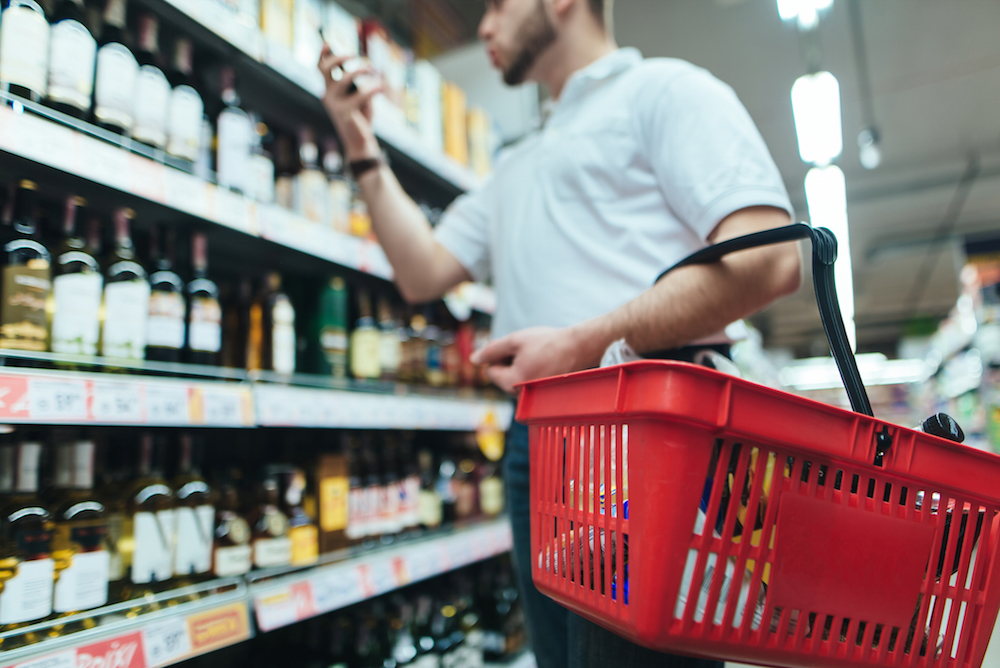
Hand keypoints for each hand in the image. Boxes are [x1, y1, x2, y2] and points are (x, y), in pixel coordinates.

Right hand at [317, 44, 384, 159]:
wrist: (360, 143)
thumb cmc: (360, 117)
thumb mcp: (358, 96)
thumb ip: (356, 83)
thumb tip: (362, 67)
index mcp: (330, 90)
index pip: (321, 69)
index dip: (323, 54)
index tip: (329, 42)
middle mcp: (328, 96)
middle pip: (326, 70)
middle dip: (339, 58)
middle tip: (356, 56)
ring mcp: (334, 105)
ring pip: (343, 80)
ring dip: (359, 70)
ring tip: (372, 70)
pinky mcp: (345, 114)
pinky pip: (358, 96)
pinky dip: (371, 89)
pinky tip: (381, 87)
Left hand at [471, 327, 585, 393]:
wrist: (579, 347)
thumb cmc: (548, 342)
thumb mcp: (515, 340)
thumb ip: (491, 350)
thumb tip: (473, 359)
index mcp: (513, 383)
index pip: (490, 371)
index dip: (500, 355)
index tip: (519, 348)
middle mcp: (522, 395)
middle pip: (502, 377)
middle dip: (510, 362)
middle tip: (530, 351)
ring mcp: (534, 397)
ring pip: (515, 379)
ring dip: (521, 366)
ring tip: (539, 356)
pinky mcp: (543, 395)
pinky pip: (528, 382)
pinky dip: (532, 371)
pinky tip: (545, 362)